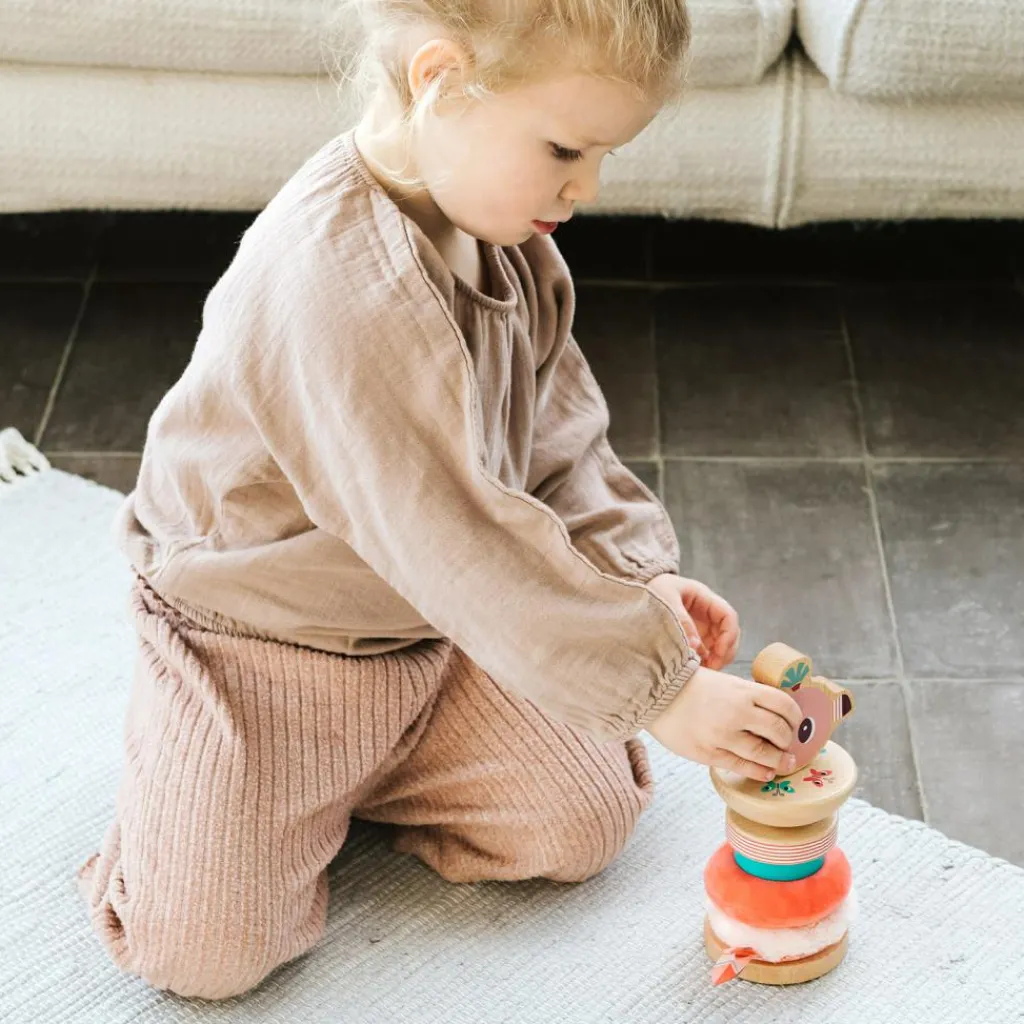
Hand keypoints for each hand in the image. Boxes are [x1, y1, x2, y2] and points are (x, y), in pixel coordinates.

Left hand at [645, 574, 739, 669]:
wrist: (637, 592)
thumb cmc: (652, 590)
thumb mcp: (665, 599)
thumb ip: (681, 621)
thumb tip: (695, 646)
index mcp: (704, 598)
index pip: (728, 616)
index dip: (729, 635)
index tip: (719, 652)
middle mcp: (707, 613)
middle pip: (728, 633)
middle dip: (725, 652)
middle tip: (713, 667)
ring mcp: (701, 626)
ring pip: (719, 644)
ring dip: (716, 659)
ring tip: (703, 670)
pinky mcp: (693, 637)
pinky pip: (705, 651)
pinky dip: (705, 661)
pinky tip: (696, 668)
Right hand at [647, 665, 802, 782]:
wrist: (655, 694)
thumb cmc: (690, 686)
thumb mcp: (724, 681)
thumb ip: (748, 696)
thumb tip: (775, 714)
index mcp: (742, 690)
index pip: (784, 705)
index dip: (796, 718)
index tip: (796, 725)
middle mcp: (736, 712)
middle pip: (779, 731)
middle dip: (789, 741)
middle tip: (789, 745)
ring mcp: (722, 735)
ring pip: (764, 754)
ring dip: (779, 760)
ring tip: (783, 762)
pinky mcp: (709, 753)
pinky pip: (742, 767)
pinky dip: (760, 772)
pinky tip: (766, 772)